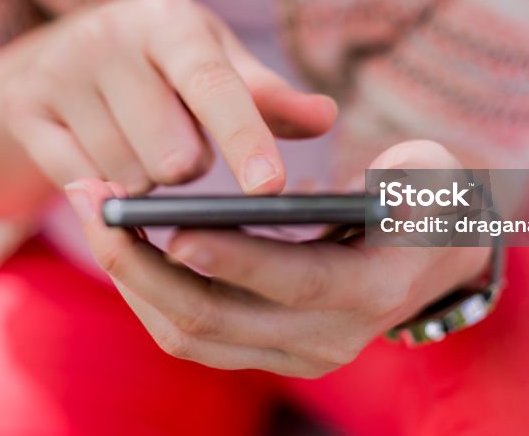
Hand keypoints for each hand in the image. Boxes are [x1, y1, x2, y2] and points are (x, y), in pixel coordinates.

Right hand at [0, 0, 336, 193]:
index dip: (245, 139)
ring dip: (146, 182)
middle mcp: (107, 35)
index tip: (270, 188)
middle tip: (183, 148)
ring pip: (127, 178)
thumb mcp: (218, 63)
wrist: (62, 54)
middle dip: (189, 168)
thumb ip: (269, 95)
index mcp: (167, 18)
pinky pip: (80, 185)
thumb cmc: (165, 64)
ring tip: (141, 146)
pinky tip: (107, 165)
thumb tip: (324, 117)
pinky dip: (105, 191)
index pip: (213, 86)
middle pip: (171, 153)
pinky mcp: (26, 109)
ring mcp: (59, 72)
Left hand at [65, 140, 491, 377]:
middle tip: (99, 207)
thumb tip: (320, 176)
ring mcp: (296, 353)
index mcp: (373, 289)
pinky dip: (150, 292)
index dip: (233, 258)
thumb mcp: (425, 174)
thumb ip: (395, 174)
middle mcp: (332, 337)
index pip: (294, 282)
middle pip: (219, 319)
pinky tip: (122, 245)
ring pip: (192, 335)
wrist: (432, 258)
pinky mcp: (267, 352)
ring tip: (95, 218)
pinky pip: (192, 335)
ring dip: (135, 280)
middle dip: (147, 267)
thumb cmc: (425, 197)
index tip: (173, 226)